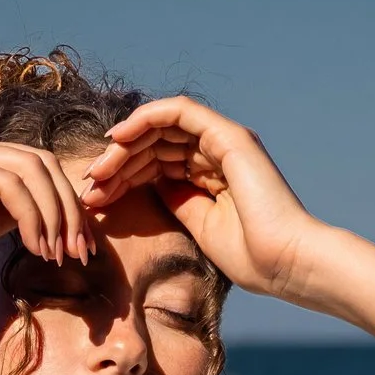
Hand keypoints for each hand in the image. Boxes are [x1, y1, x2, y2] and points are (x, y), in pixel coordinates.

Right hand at [0, 132, 99, 288]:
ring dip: (56, 215)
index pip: (38, 168)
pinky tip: (37, 247)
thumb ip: (9, 217)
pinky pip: (10, 185)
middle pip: (44, 163)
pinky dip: (33, 216)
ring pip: (33, 170)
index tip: (79, 249)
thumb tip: (51, 219)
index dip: (66, 206)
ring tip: (61, 255)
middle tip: (81, 253)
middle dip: (70, 209)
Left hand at [76, 97, 318, 298]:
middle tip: (90, 186)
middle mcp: (218, 152)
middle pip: (155, 144)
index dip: (123, 176)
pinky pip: (179, 111)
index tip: (96, 198)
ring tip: (98, 171)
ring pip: (161, 127)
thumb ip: (176, 198)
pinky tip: (119, 138)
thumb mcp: (198, 223)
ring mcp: (224, 141)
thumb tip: (147, 184)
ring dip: (125, 145)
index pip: (158, 162)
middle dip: (117, 163)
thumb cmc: (250, 255)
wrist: (284, 263)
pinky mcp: (227, 136)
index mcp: (212, 174)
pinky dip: (146, 118)